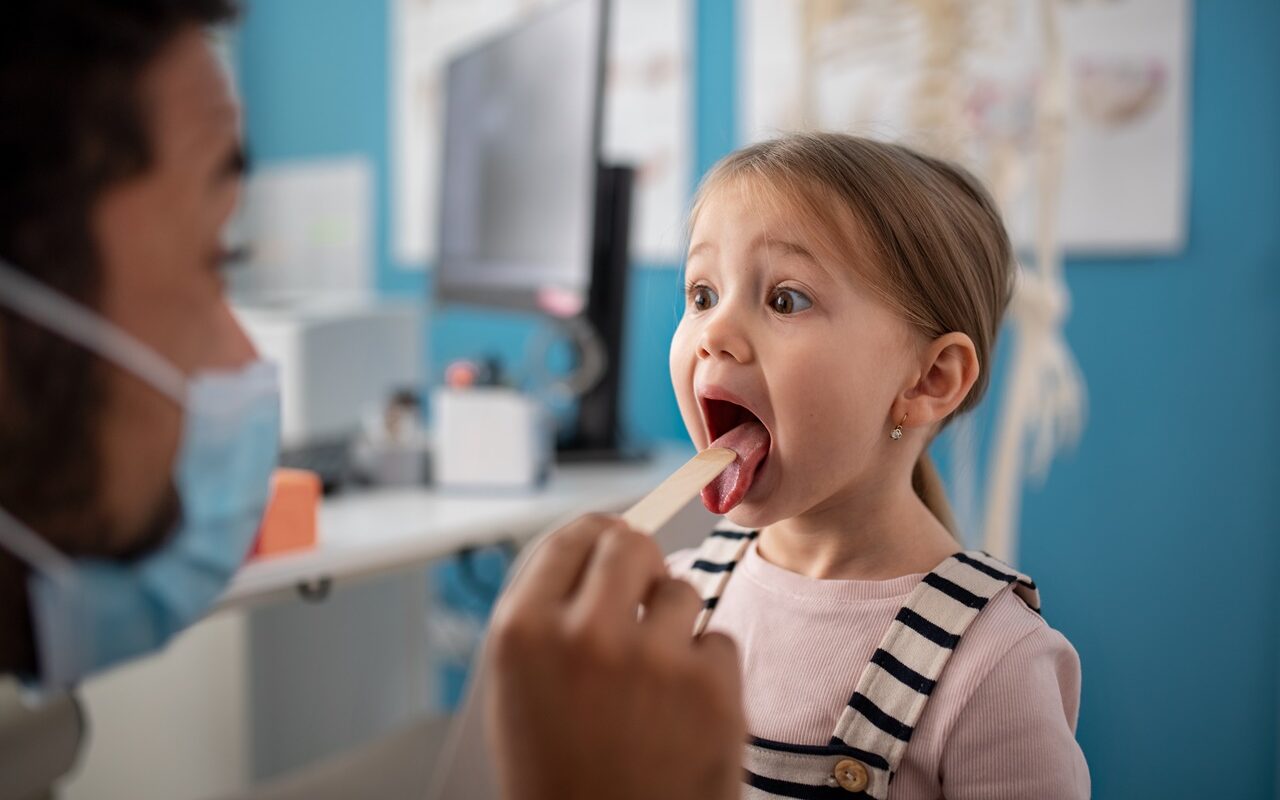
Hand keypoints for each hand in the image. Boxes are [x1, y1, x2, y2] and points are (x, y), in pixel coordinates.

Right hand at [484, 513, 745, 799]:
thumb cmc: (559, 774)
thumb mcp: (522, 688)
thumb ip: (551, 613)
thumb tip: (601, 541)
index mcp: (522, 632)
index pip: (573, 536)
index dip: (599, 538)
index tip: (613, 544)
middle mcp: (584, 635)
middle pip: (630, 545)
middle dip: (640, 564)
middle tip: (643, 593)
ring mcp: (652, 659)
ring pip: (681, 591)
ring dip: (674, 623)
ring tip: (656, 683)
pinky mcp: (711, 687)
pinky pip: (718, 639)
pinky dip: (708, 670)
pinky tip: (682, 714)